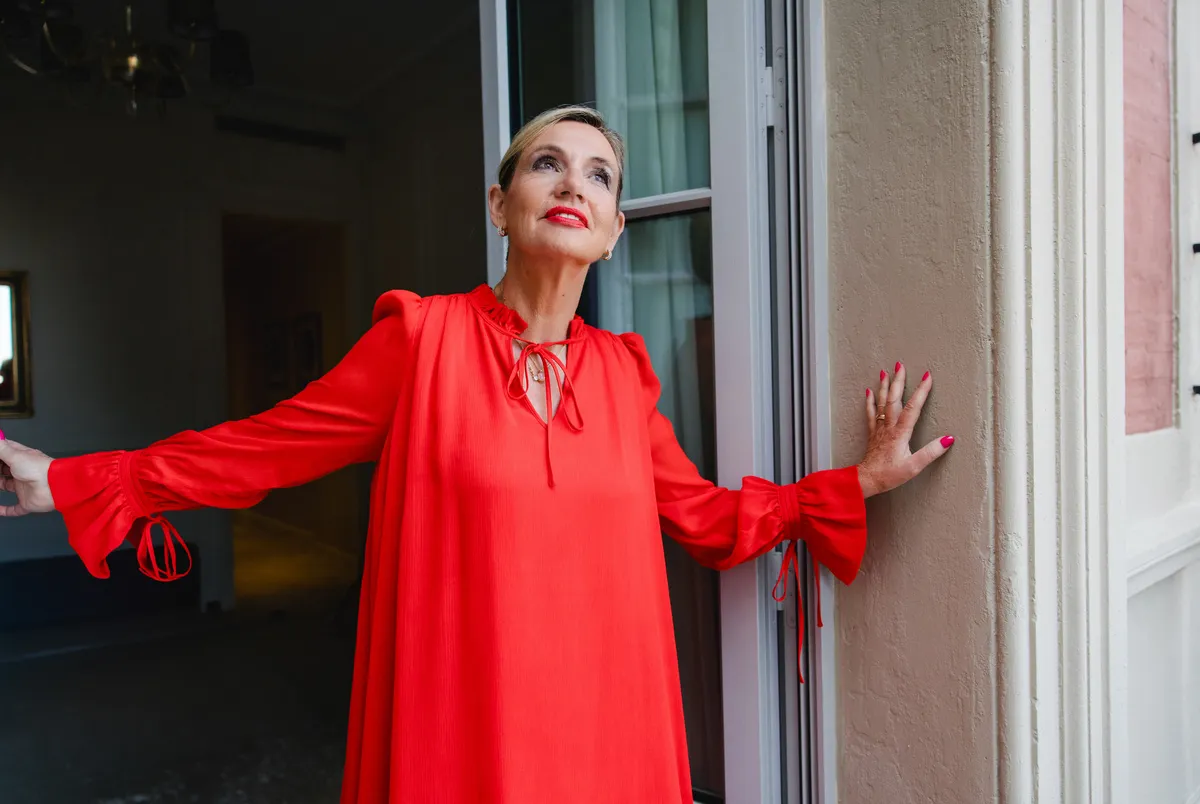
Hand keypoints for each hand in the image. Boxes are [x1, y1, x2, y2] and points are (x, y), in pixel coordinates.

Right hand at [0, 438, 55, 515]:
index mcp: (22, 459)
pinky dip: (5, 511)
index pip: (5, 454)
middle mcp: (22, 472)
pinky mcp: (27, 503)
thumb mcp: (15, 455)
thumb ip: (2, 448)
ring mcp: (24, 488)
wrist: (55, 486)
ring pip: (6, 486)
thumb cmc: (37, 468)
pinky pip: (14, 509)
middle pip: (3, 470)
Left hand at [858, 363, 952, 497]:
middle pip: (894, 399)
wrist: (867, 479)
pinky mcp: (873, 433)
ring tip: (885, 371)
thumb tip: (948, 439)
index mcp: (900, 433)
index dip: (921, 391)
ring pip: (881, 403)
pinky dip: (870, 401)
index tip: (928, 376)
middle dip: (898, 381)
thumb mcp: (914, 466)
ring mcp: (879, 429)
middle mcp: (889, 426)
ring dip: (884, 386)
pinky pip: (871, 413)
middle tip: (900, 365)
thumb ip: (931, 452)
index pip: (913, 407)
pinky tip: (869, 391)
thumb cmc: (890, 474)